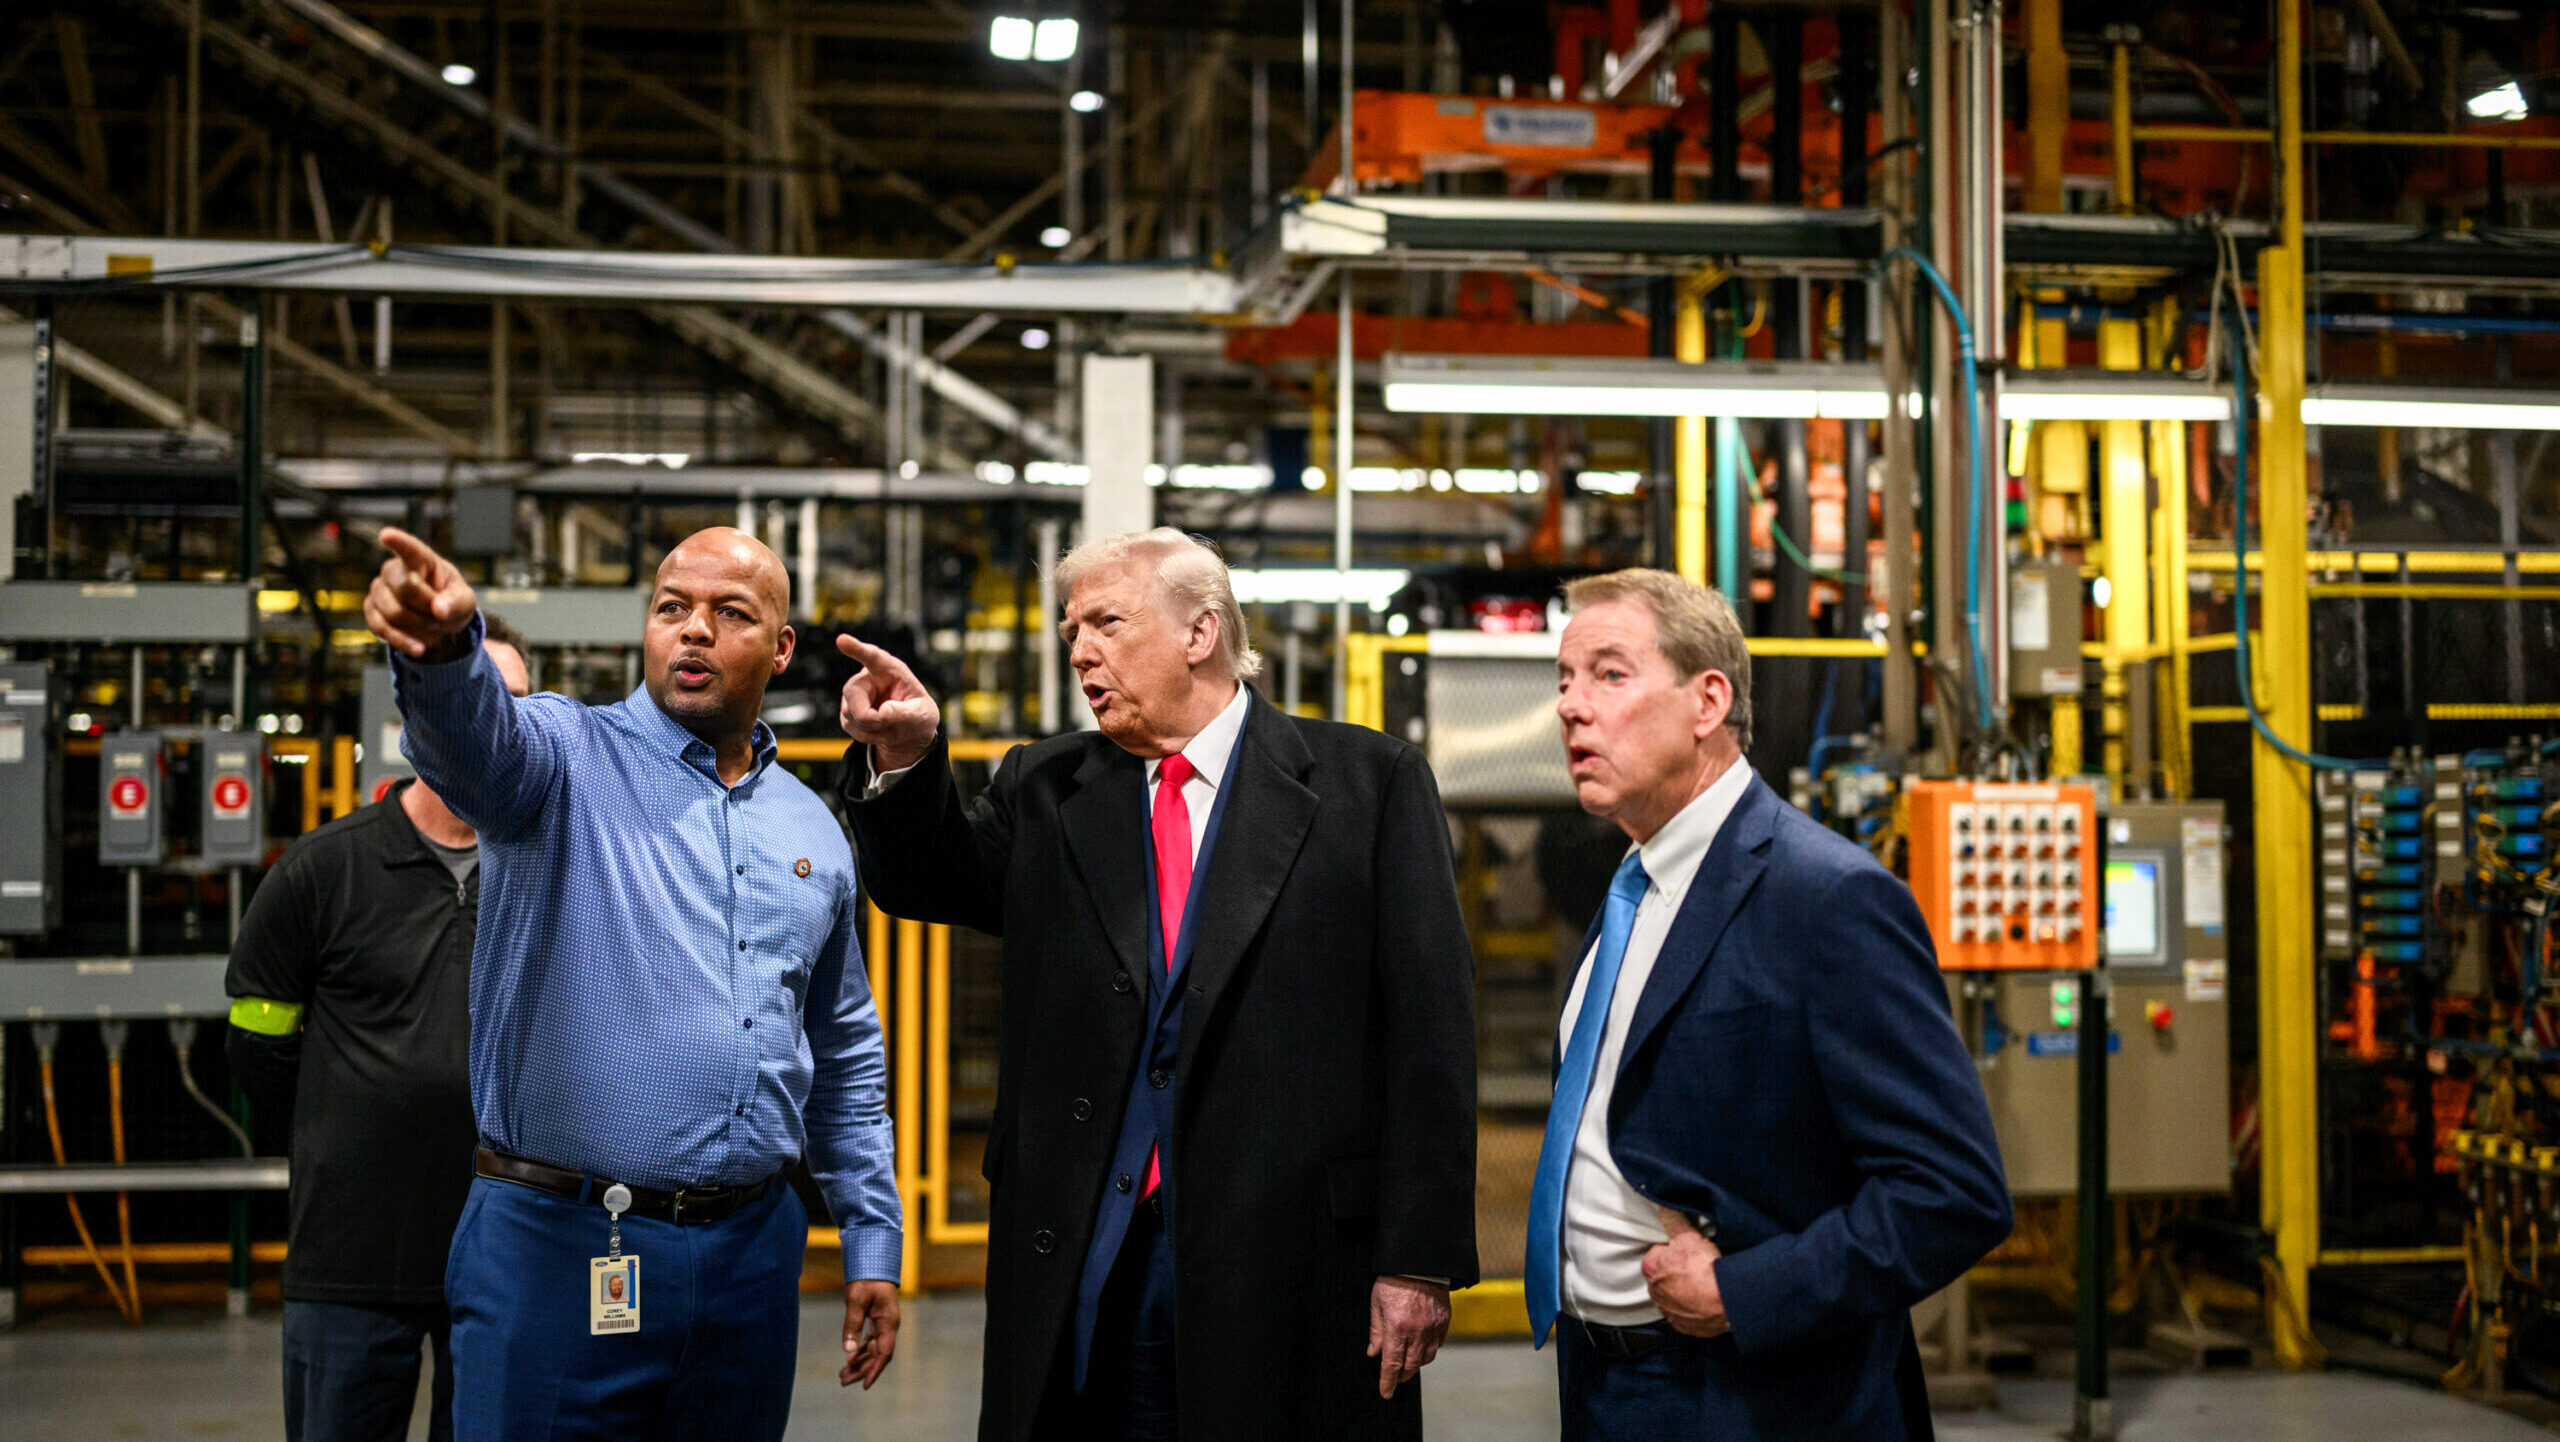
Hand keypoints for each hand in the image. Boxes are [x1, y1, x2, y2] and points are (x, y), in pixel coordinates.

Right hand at [362, 526, 478, 658]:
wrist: (439, 622)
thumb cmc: (451, 602)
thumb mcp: (464, 602)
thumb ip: (455, 603)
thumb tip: (438, 610)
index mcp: (421, 560)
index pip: (410, 548)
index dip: (398, 542)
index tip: (386, 535)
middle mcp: (394, 570)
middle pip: (405, 589)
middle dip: (427, 609)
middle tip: (442, 617)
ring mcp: (379, 589)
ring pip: (393, 612)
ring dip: (418, 627)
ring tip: (433, 628)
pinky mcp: (371, 610)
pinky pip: (380, 628)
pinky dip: (402, 640)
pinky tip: (418, 647)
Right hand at [835, 635, 939, 773]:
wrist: (909, 732)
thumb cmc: (918, 715)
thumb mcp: (921, 715)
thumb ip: (905, 714)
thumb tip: (881, 713)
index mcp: (891, 670)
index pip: (873, 657)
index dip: (858, 649)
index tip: (842, 640)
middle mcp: (869, 677)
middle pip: (852, 692)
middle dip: (865, 715)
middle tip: (883, 724)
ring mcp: (856, 694)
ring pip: (849, 712)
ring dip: (870, 727)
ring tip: (889, 726)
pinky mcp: (847, 709)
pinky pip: (849, 724)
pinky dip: (865, 734)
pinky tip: (878, 730)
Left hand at [839, 1280, 899, 1388]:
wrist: (872, 1262)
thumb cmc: (866, 1278)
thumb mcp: (856, 1300)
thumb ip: (852, 1324)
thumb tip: (848, 1350)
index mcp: (889, 1322)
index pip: (884, 1353)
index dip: (874, 1370)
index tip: (864, 1384)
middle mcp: (889, 1326)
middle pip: (877, 1355)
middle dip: (862, 1370)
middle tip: (843, 1382)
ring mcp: (883, 1324)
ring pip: (873, 1351)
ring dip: (859, 1363)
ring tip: (842, 1376)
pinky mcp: (876, 1321)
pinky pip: (869, 1342)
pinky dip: (859, 1352)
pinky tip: (848, 1360)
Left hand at [1366, 1275, 1450, 1398]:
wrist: (1420, 1262)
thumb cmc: (1394, 1280)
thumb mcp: (1376, 1303)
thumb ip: (1376, 1331)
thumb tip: (1373, 1353)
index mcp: (1397, 1328)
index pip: (1392, 1364)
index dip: (1387, 1381)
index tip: (1385, 1393)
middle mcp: (1417, 1332)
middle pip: (1411, 1366)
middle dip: (1402, 1376)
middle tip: (1395, 1379)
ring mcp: (1433, 1328)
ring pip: (1426, 1358)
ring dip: (1416, 1364)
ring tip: (1408, 1362)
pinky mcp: (1444, 1321)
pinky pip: (1438, 1344)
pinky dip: (1429, 1350)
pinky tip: (1422, 1347)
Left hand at [1642, 1207, 1729, 1338]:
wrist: (1725, 1302)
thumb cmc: (1704, 1269)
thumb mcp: (1689, 1236)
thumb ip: (1674, 1220)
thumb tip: (1663, 1204)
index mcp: (1651, 1268)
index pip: (1659, 1251)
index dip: (1675, 1248)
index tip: (1689, 1249)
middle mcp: (1655, 1292)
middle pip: (1666, 1274)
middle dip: (1678, 1269)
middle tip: (1698, 1265)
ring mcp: (1669, 1311)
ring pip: (1675, 1294)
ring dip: (1685, 1289)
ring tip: (1704, 1282)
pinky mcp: (1684, 1326)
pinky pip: (1686, 1314)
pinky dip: (1694, 1308)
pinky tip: (1706, 1299)